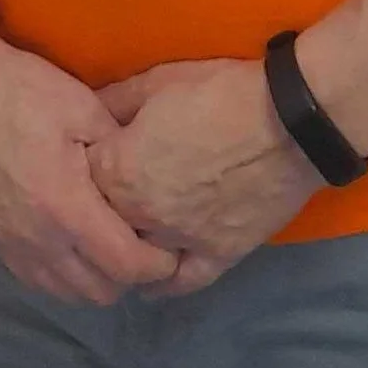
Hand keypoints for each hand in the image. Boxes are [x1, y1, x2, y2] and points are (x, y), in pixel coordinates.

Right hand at [0, 20, 180, 305]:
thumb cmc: (21, 90)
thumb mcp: (85, 109)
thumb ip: (121, 153)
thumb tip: (147, 180)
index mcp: (66, 209)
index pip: (126, 266)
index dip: (157, 264)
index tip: (172, 246)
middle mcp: (37, 240)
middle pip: (99, 292)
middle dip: (130, 275)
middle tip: (143, 242)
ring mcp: (10, 243)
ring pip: (66, 293)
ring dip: (94, 279)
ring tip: (108, 244)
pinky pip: (36, 279)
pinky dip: (62, 275)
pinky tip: (71, 243)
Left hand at [90, 59, 320, 294]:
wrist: (287, 120)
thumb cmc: (218, 92)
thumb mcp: (156, 82)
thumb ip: (113, 101)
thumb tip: (85, 112)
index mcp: (119, 169)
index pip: (80, 178)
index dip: (86, 164)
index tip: (93, 155)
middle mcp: (141, 214)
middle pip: (104, 220)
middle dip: (101, 206)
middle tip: (111, 189)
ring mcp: (178, 241)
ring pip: (137, 256)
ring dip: (129, 244)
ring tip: (126, 233)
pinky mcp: (217, 256)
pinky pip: (181, 282)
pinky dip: (163, 285)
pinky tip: (151, 283)